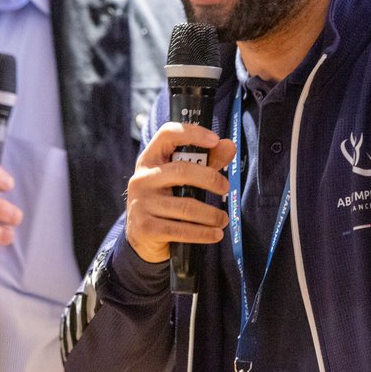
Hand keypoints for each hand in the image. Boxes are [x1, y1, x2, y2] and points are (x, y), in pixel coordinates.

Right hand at [124, 122, 234, 262]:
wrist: (140, 237)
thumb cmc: (166, 200)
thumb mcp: (181, 179)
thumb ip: (207, 161)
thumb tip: (230, 146)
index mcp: (150, 159)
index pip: (167, 135)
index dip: (192, 133)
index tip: (215, 140)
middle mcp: (142, 178)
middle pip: (181, 171)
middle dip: (210, 179)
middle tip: (225, 188)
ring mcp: (141, 203)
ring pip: (186, 206)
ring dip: (211, 214)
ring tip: (223, 219)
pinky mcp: (145, 228)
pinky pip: (181, 230)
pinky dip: (203, 233)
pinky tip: (215, 234)